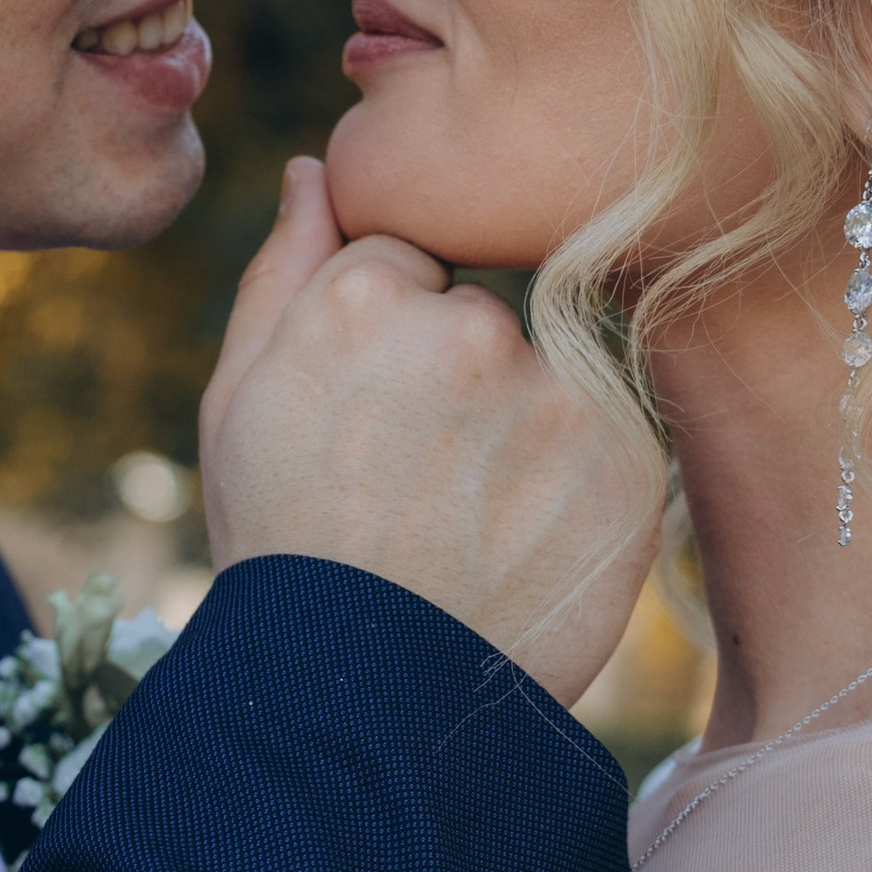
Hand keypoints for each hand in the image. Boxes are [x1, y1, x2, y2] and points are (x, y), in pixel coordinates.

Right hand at [198, 161, 663, 706]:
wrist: (361, 705)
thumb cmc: (284, 547)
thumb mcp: (239, 402)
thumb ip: (284, 270)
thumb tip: (318, 167)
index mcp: (365, 295)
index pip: (407, 261)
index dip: (383, 341)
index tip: (367, 420)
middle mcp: (473, 326)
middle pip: (482, 311)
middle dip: (457, 377)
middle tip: (413, 481)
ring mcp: (561, 394)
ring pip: (548, 370)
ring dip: (521, 426)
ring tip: (464, 522)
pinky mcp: (632, 461)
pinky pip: (606, 431)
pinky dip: (573, 479)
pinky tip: (517, 542)